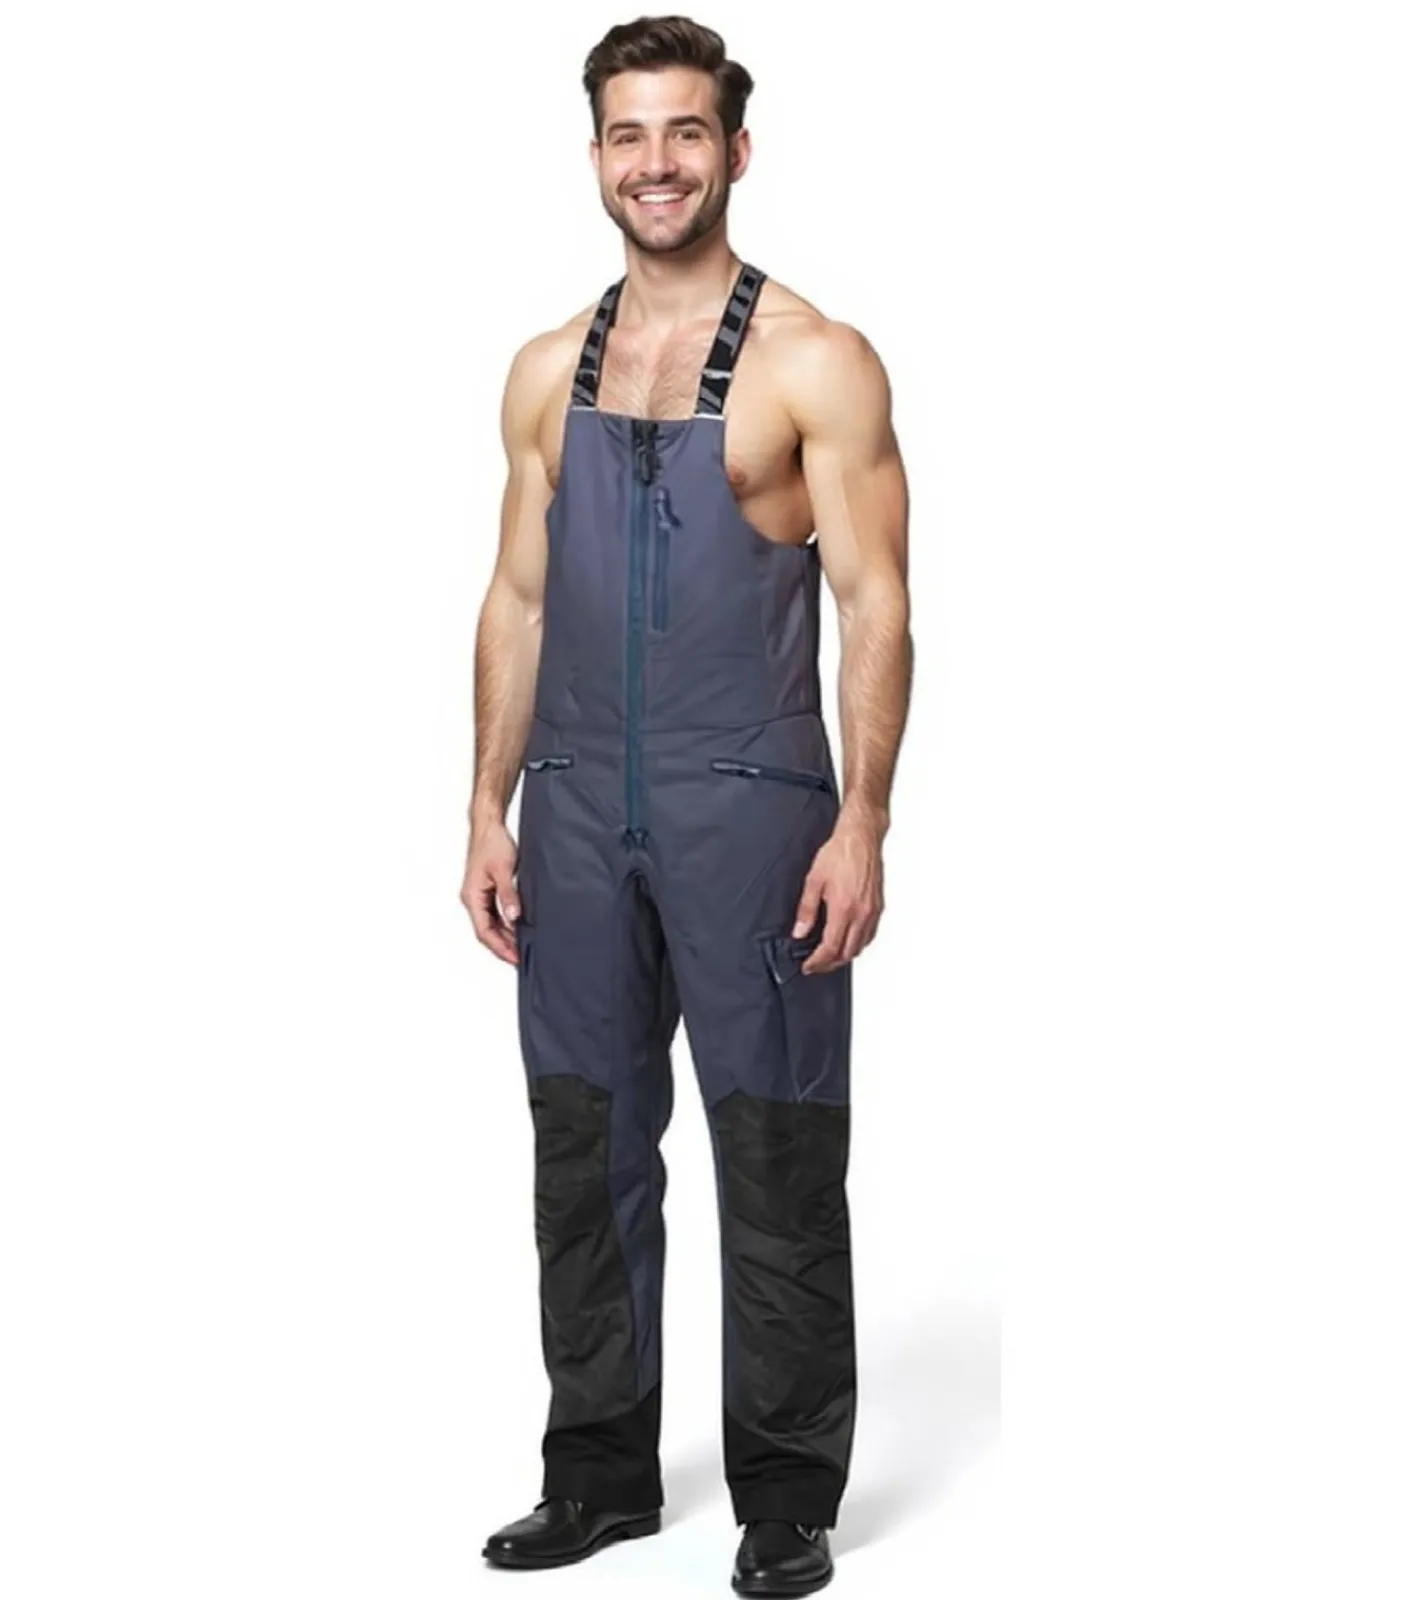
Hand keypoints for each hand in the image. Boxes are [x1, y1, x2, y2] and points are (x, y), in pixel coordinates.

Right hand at [461, 818, 520, 964]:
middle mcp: (472, 899)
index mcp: (472, 897)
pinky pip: (494, 914)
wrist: (489, 826)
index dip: (500, 948)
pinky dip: (506, 924)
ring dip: (505, 936)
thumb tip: (514, 917)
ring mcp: (478, 896)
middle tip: (522, 958)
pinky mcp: (486, 891)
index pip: (484, 932)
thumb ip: (508, 895)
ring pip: (491, 924)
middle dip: (504, 946)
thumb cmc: (492, 843)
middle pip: (487, 932)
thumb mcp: (504, 870)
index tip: (515, 958)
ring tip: (522, 947)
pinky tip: (519, 928)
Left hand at [792, 801, 886, 974]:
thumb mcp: (814, 880)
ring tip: (829, 955)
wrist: (861, 837)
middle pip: (847, 953)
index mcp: (843, 908)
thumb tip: (800, 931)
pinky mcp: (878, 907)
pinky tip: (848, 940)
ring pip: (860, 947)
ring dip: (844, 955)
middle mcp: (861, 913)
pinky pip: (870, 935)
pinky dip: (858, 944)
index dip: (818, 962)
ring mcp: (872, 911)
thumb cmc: (839, 853)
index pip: (831, 948)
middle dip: (830, 964)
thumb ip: (806, 910)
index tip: (808, 966)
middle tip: (816, 964)